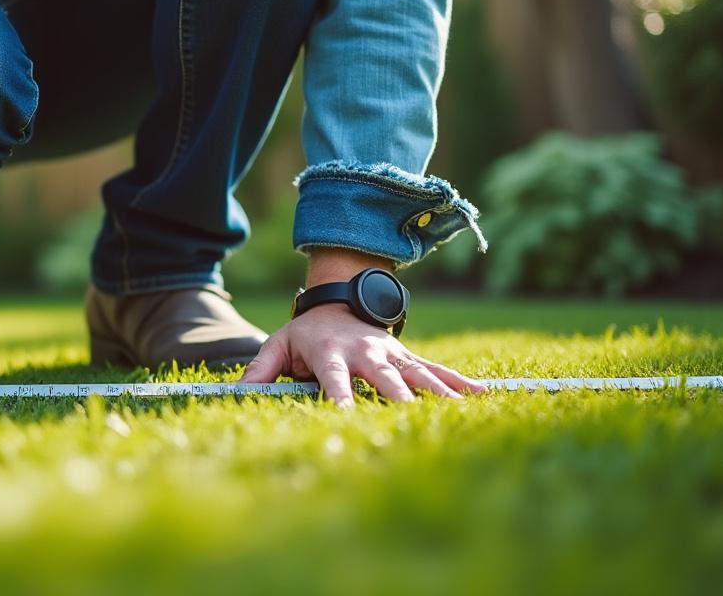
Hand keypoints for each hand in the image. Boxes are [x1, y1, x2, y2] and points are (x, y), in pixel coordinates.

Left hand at [237, 248, 486, 405]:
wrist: (338, 300)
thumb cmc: (306, 334)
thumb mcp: (279, 344)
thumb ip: (260, 369)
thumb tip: (238, 391)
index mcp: (331, 354)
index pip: (336, 380)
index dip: (342, 399)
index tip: (349, 420)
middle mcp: (365, 353)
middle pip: (384, 379)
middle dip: (398, 399)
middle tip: (412, 422)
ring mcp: (390, 354)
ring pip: (416, 374)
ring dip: (437, 393)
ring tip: (458, 413)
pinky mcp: (406, 356)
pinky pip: (436, 369)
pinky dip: (459, 382)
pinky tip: (483, 395)